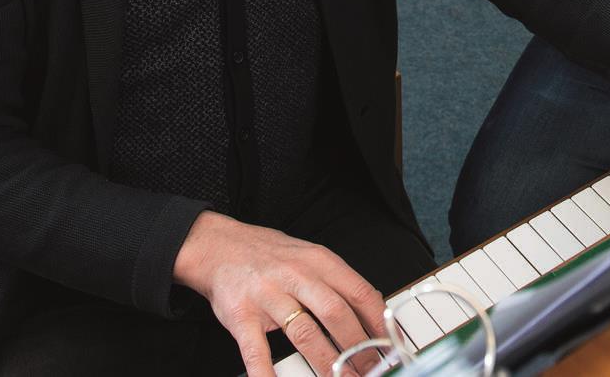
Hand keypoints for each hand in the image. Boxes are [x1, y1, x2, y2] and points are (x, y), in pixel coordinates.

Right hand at [173, 211, 387, 376]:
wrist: (218, 246)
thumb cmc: (269, 255)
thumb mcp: (309, 255)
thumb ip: (337, 281)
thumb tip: (372, 306)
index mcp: (319, 261)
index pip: (359, 291)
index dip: (378, 321)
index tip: (390, 343)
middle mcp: (296, 276)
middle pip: (336, 313)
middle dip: (358, 346)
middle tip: (372, 370)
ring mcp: (268, 296)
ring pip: (304, 333)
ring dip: (327, 362)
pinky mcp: (241, 316)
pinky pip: (256, 350)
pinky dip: (267, 374)